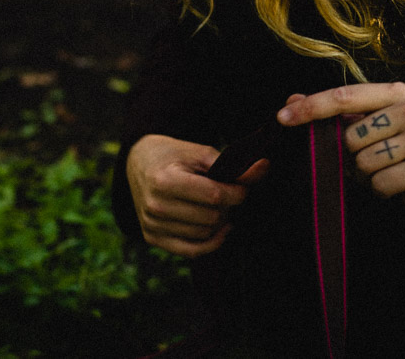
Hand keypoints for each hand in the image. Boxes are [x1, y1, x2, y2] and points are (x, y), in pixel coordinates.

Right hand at [126, 134, 268, 256]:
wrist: (139, 163)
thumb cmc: (173, 156)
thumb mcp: (200, 153)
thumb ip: (232, 165)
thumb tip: (265, 167)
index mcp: (164, 181)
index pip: (214, 196)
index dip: (237, 192)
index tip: (241, 186)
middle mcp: (155, 206)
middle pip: (211, 217)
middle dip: (228, 206)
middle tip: (228, 194)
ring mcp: (152, 225)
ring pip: (205, 234)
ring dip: (219, 222)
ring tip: (217, 205)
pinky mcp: (153, 238)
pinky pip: (192, 251)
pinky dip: (212, 242)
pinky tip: (220, 228)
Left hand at [277, 83, 404, 216]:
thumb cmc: (404, 151)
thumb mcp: (371, 126)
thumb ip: (335, 114)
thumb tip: (292, 101)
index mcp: (393, 93)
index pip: (343, 96)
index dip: (311, 108)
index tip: (283, 118)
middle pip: (349, 138)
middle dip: (352, 157)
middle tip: (377, 159)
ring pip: (362, 163)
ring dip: (368, 175)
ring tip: (390, 170)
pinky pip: (379, 183)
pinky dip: (382, 190)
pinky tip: (400, 184)